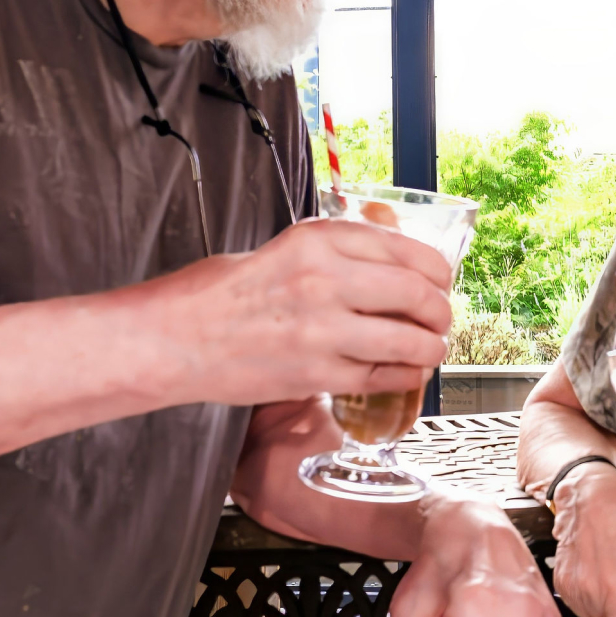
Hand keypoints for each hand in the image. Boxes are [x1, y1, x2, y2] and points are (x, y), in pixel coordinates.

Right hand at [155, 217, 451, 404]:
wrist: (173, 339)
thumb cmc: (220, 293)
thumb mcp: (283, 249)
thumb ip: (337, 252)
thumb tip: (392, 260)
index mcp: (317, 240)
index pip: (405, 248)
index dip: (436, 270)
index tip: (440, 280)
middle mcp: (325, 279)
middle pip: (418, 292)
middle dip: (441, 309)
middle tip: (441, 318)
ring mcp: (323, 330)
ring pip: (411, 340)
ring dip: (433, 347)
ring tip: (431, 349)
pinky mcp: (316, 375)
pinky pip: (384, 376)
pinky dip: (406, 376)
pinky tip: (406, 372)